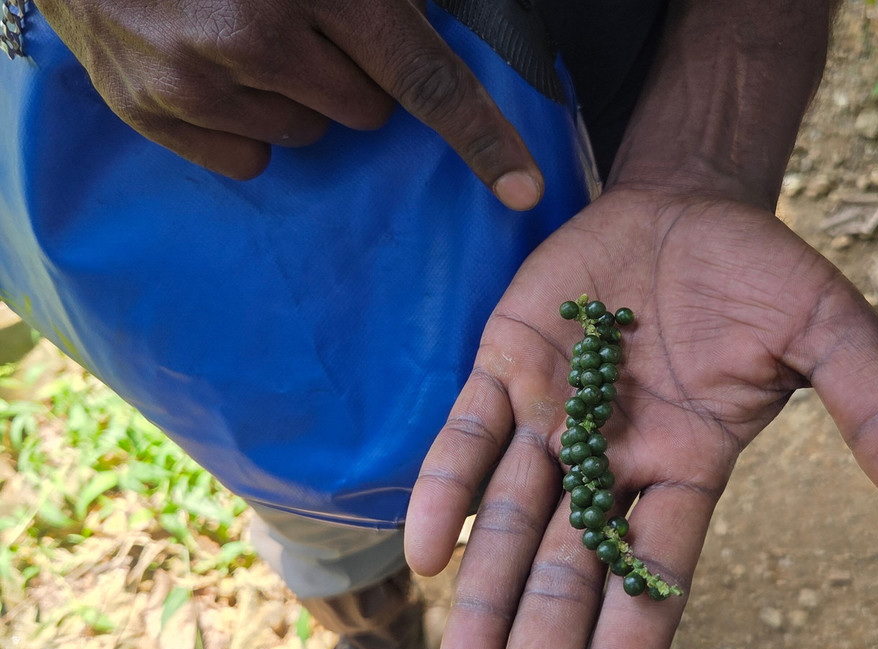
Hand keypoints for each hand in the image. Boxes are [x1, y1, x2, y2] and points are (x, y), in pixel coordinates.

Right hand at [35, 0, 542, 206]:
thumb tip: (429, 36)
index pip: (426, 80)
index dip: (483, 138)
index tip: (522, 189)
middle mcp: (259, 35)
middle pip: (368, 114)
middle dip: (356, 77)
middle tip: (310, 29)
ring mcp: (199, 78)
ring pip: (310, 136)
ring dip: (298, 98)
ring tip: (250, 41)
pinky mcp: (155, 111)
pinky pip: (252, 157)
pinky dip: (247, 124)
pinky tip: (216, 74)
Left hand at [404, 187, 877, 648]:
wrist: (687, 209)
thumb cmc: (759, 279)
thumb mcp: (832, 336)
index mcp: (686, 472)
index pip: (650, 590)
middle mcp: (611, 464)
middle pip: (568, 585)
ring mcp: (551, 419)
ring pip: (507, 528)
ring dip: (482, 610)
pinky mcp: (505, 366)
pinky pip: (467, 438)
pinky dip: (445, 489)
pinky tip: (424, 557)